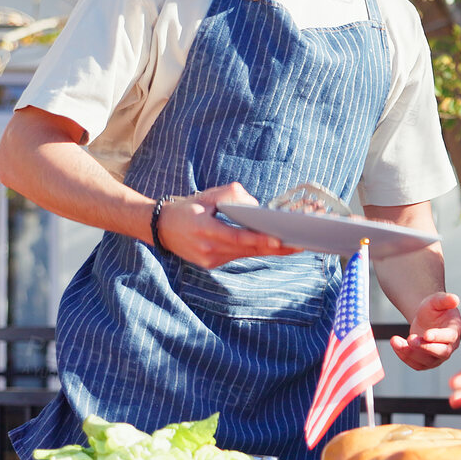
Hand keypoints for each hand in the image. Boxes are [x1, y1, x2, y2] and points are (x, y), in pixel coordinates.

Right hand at [157, 183, 297, 266]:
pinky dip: (255, 249)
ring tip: (294, 244)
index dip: (260, 239)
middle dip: (276, 247)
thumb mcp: (206, 196)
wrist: (160, 228)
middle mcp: (208, 249)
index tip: (280, 240)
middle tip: (300, 244)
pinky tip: (274, 245)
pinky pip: (239, 256)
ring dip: (269, 249)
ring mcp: (211, 259)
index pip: (237, 237)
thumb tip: (256, 205)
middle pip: (248, 249)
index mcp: (204, 230)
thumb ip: (232, 195)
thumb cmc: (186, 208)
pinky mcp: (213, 263)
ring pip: (246, 254)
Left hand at [392, 292, 460, 370]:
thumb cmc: (433, 309)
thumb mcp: (437, 300)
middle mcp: (451, 346)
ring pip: (427, 361)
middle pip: (442, 352)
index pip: (450, 337)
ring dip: (410, 352)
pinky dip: (405, 356)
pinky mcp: (427, 363)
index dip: (438, 336)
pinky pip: (417, 365)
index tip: (426, 334)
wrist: (425, 319)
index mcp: (455, 330)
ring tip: (395, 340)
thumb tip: (455, 299)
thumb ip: (445, 299)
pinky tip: (396, 345)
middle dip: (425, 347)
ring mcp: (439, 357)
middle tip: (410, 339)